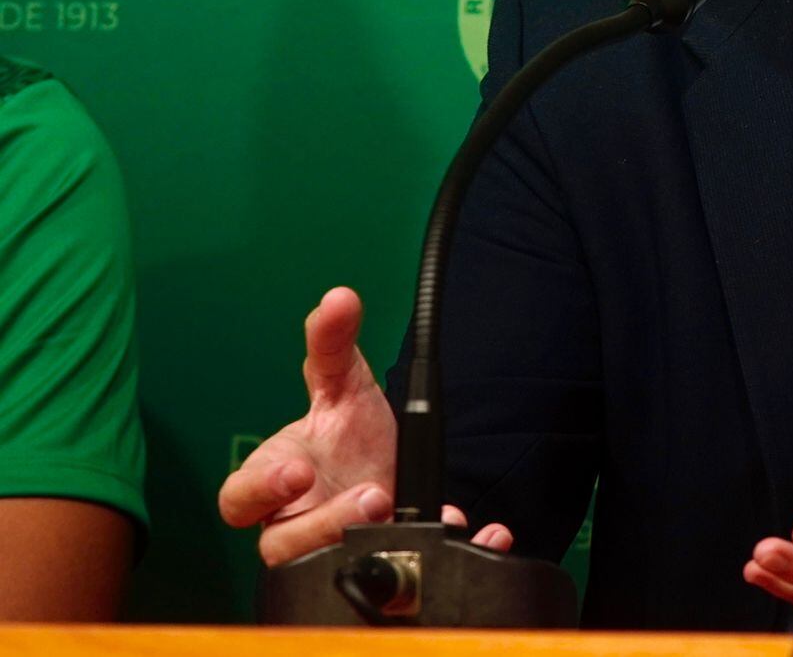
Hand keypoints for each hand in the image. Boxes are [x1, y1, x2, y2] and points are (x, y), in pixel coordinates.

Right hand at [215, 286, 514, 564]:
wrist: (386, 468)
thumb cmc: (343, 440)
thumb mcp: (344, 387)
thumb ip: (333, 345)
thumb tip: (339, 299)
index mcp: (273, 485)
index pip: (239, 500)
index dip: (259, 490)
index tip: (296, 472)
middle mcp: (297, 524)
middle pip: (285, 545)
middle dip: (326, 524)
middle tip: (371, 495)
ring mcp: (336, 549)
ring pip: (330, 567)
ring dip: (369, 543)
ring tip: (398, 510)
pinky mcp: (381, 564)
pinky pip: (405, 571)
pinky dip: (443, 550)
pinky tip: (474, 530)